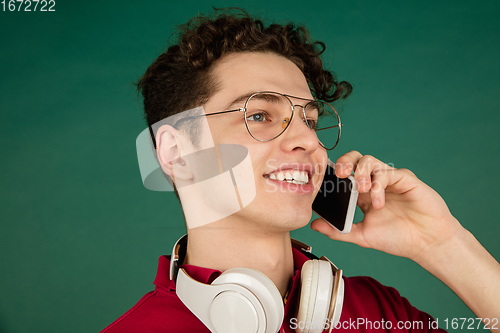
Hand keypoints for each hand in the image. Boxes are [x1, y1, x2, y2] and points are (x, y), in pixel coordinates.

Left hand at [311, 150, 461, 262]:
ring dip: (362, 173)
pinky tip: (378, 202)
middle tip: (340, 174)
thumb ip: (338, 230)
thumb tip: (313, 225)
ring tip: (362, 191)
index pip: (344, 175)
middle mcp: (375, 182)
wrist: (427, 243)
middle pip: (355, 159)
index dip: (333, 174)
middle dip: (345, 161)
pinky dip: (378, 185)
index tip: (323, 182)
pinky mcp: (405, 179)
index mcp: (362, 194)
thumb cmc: (398, 238)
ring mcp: (389, 179)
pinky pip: (387, 172)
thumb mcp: (362, 235)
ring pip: (370, 161)